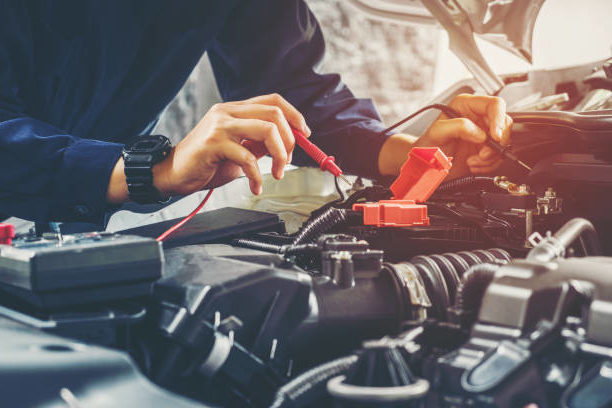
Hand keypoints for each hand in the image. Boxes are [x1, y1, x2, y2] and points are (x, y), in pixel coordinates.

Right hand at [154, 93, 309, 196]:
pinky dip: (258, 176)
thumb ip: (259, 144)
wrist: (172, 174)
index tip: (305, 135)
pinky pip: (248, 158)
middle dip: (290, 140)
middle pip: (274, 114)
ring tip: (277, 173)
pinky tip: (255, 186)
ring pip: (267, 130)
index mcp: (235, 110)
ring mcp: (220, 125)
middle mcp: (228, 112)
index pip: (273, 101)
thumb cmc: (205, 164)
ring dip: (280, 156)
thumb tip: (286, 145)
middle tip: (288, 161)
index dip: (295, 116)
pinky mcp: (213, 143)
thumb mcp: (239, 151)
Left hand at [415, 94, 512, 177]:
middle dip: (495, 143)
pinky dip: (489, 164)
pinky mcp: (486, 148)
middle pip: (504, 123)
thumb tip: (480, 133)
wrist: (425, 165)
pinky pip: (499, 156)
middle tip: (481, 154)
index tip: (495, 137)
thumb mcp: (438, 133)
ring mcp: (484, 133)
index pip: (495, 104)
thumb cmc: (427, 146)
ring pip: (504, 141)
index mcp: (466, 105)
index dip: (499, 120)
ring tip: (472, 160)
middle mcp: (477, 117)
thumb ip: (458, 127)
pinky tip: (473, 164)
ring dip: (491, 156)